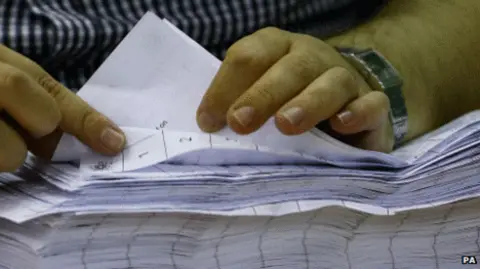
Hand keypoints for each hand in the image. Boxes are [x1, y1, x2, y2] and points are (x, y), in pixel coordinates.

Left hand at [196, 27, 393, 151]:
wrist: (345, 103)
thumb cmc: (287, 103)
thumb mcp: (258, 99)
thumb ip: (236, 107)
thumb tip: (209, 128)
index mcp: (275, 49)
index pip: (248, 56)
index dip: (225, 87)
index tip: (208, 121)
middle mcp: (310, 57)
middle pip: (289, 67)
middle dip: (261, 95)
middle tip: (239, 122)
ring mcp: (345, 78)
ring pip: (331, 82)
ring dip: (307, 102)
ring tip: (286, 125)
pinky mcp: (373, 104)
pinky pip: (372, 103)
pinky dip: (359, 112)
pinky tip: (342, 124)